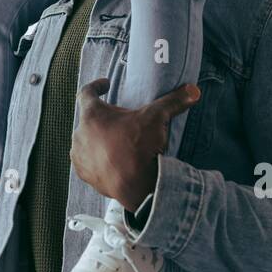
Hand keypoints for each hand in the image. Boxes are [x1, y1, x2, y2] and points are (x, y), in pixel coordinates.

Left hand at [71, 78, 199, 210]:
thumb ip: (172, 101)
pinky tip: (112, 159)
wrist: (136, 186)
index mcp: (92, 115)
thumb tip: (192, 91)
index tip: (106, 85)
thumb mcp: (156, 118)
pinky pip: (88, 160)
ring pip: (87, 140)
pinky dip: (98, 158)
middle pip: (89, 118)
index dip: (96, 85)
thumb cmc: (139, 148)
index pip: (86, 92)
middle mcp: (80, 134)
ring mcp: (79, 155)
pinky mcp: (84, 173)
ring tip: (117, 140)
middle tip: (121, 119)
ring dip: (98, 138)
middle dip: (104, 117)